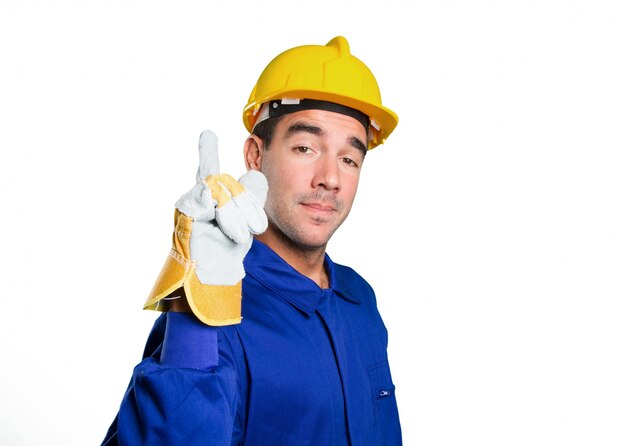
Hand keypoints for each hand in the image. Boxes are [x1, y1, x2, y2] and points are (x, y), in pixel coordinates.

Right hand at [144, 130, 267, 324]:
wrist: (211, 284)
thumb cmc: (224, 257)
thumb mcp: (245, 225)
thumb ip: (249, 201)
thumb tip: (256, 176)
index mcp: (209, 201)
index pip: (209, 170)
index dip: (207, 151)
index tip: (207, 133)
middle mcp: (196, 200)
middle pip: (227, 182)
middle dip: (247, 203)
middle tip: (257, 228)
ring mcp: (189, 207)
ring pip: (221, 189)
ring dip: (237, 213)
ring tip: (242, 235)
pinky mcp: (185, 216)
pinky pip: (209, 200)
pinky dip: (226, 216)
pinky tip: (232, 233)